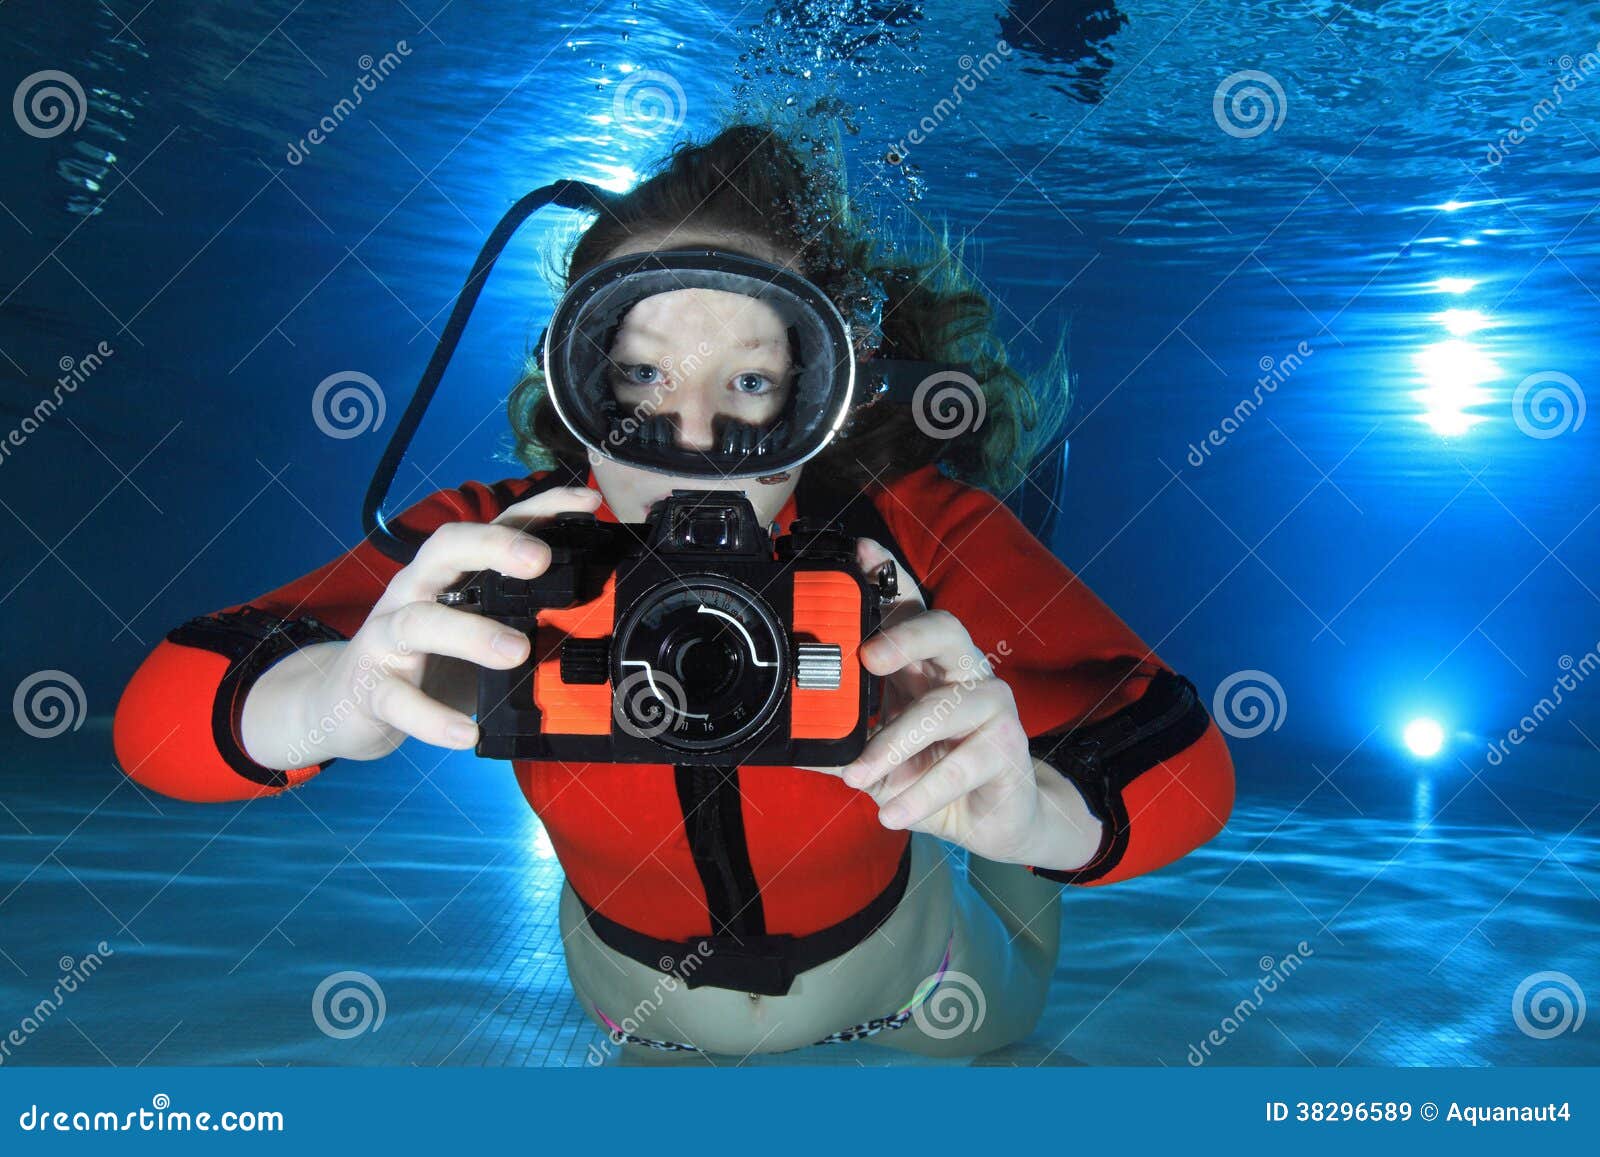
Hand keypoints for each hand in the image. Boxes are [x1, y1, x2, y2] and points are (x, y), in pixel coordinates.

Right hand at [303, 486, 602, 761]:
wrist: (344, 703)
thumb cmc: (425, 662)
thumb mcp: (476, 631)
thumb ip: (523, 623)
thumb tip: (595, 625)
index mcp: (450, 575)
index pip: (494, 526)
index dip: (539, 509)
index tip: (587, 503)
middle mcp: (415, 592)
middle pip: (446, 548)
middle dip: (493, 546)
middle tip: (541, 561)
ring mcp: (387, 637)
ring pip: (420, 620)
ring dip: (470, 633)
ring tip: (518, 654)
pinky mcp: (371, 687)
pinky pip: (398, 699)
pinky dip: (432, 717)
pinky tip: (466, 732)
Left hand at [799, 537, 1042, 862]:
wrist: (992, 820)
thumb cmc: (930, 773)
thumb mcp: (877, 759)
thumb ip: (839, 744)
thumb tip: (790, 740)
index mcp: (925, 663)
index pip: (909, 607)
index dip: (889, 574)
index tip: (861, 551)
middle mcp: (960, 672)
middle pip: (943, 627)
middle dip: (906, 634)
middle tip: (868, 657)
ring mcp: (990, 705)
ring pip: (944, 708)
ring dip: (895, 744)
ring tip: (858, 777)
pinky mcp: (1008, 747)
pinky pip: (960, 765)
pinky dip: (921, 791)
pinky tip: (893, 812)